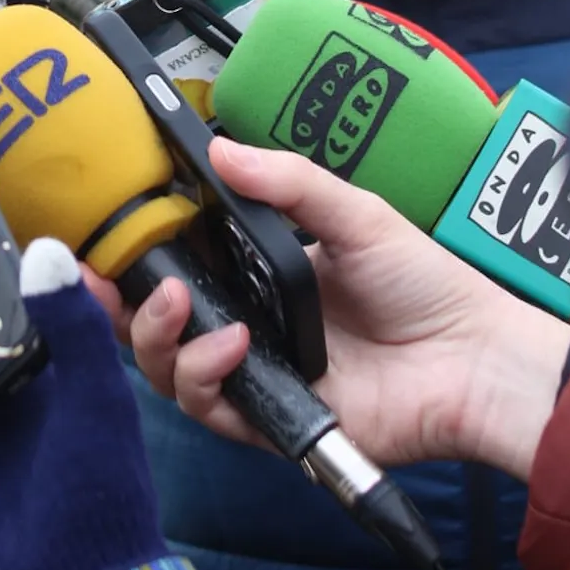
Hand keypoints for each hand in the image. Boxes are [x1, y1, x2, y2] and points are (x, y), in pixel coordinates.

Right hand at [86, 138, 569, 481]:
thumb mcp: (353, 213)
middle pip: (154, 325)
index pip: (176, 267)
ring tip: (180, 304)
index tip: (95, 235)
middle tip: (101, 276)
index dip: (130, 258)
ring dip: (157, 337)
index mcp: (257, 275)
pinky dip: (206, 376)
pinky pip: (212, 409)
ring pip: (168, 370)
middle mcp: (247, 326)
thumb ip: (288, 182)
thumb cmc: (425, 285)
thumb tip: (221, 148)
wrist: (475, 358)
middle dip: (116, 305)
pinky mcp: (272, 422)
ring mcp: (255, 375)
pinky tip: (231, 345)